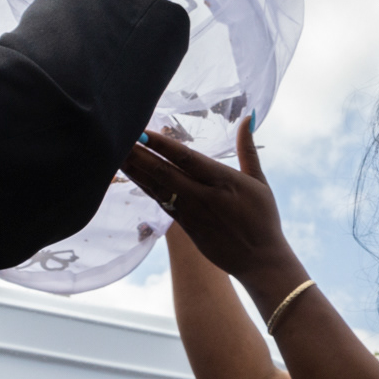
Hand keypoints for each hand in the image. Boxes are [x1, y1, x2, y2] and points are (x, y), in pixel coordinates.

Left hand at [124, 117, 302, 295]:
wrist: (259, 261)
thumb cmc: (263, 219)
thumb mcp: (259, 182)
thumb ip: (248, 149)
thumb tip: (247, 117)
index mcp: (223, 181)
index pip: (186, 158)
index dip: (161, 144)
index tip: (142, 130)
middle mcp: (203, 196)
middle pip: (164, 172)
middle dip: (139, 155)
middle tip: (118, 137)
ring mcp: (191, 213)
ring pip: (157, 188)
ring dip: (135, 170)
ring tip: (115, 153)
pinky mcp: (184, 226)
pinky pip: (160, 201)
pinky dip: (144, 186)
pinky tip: (131, 174)